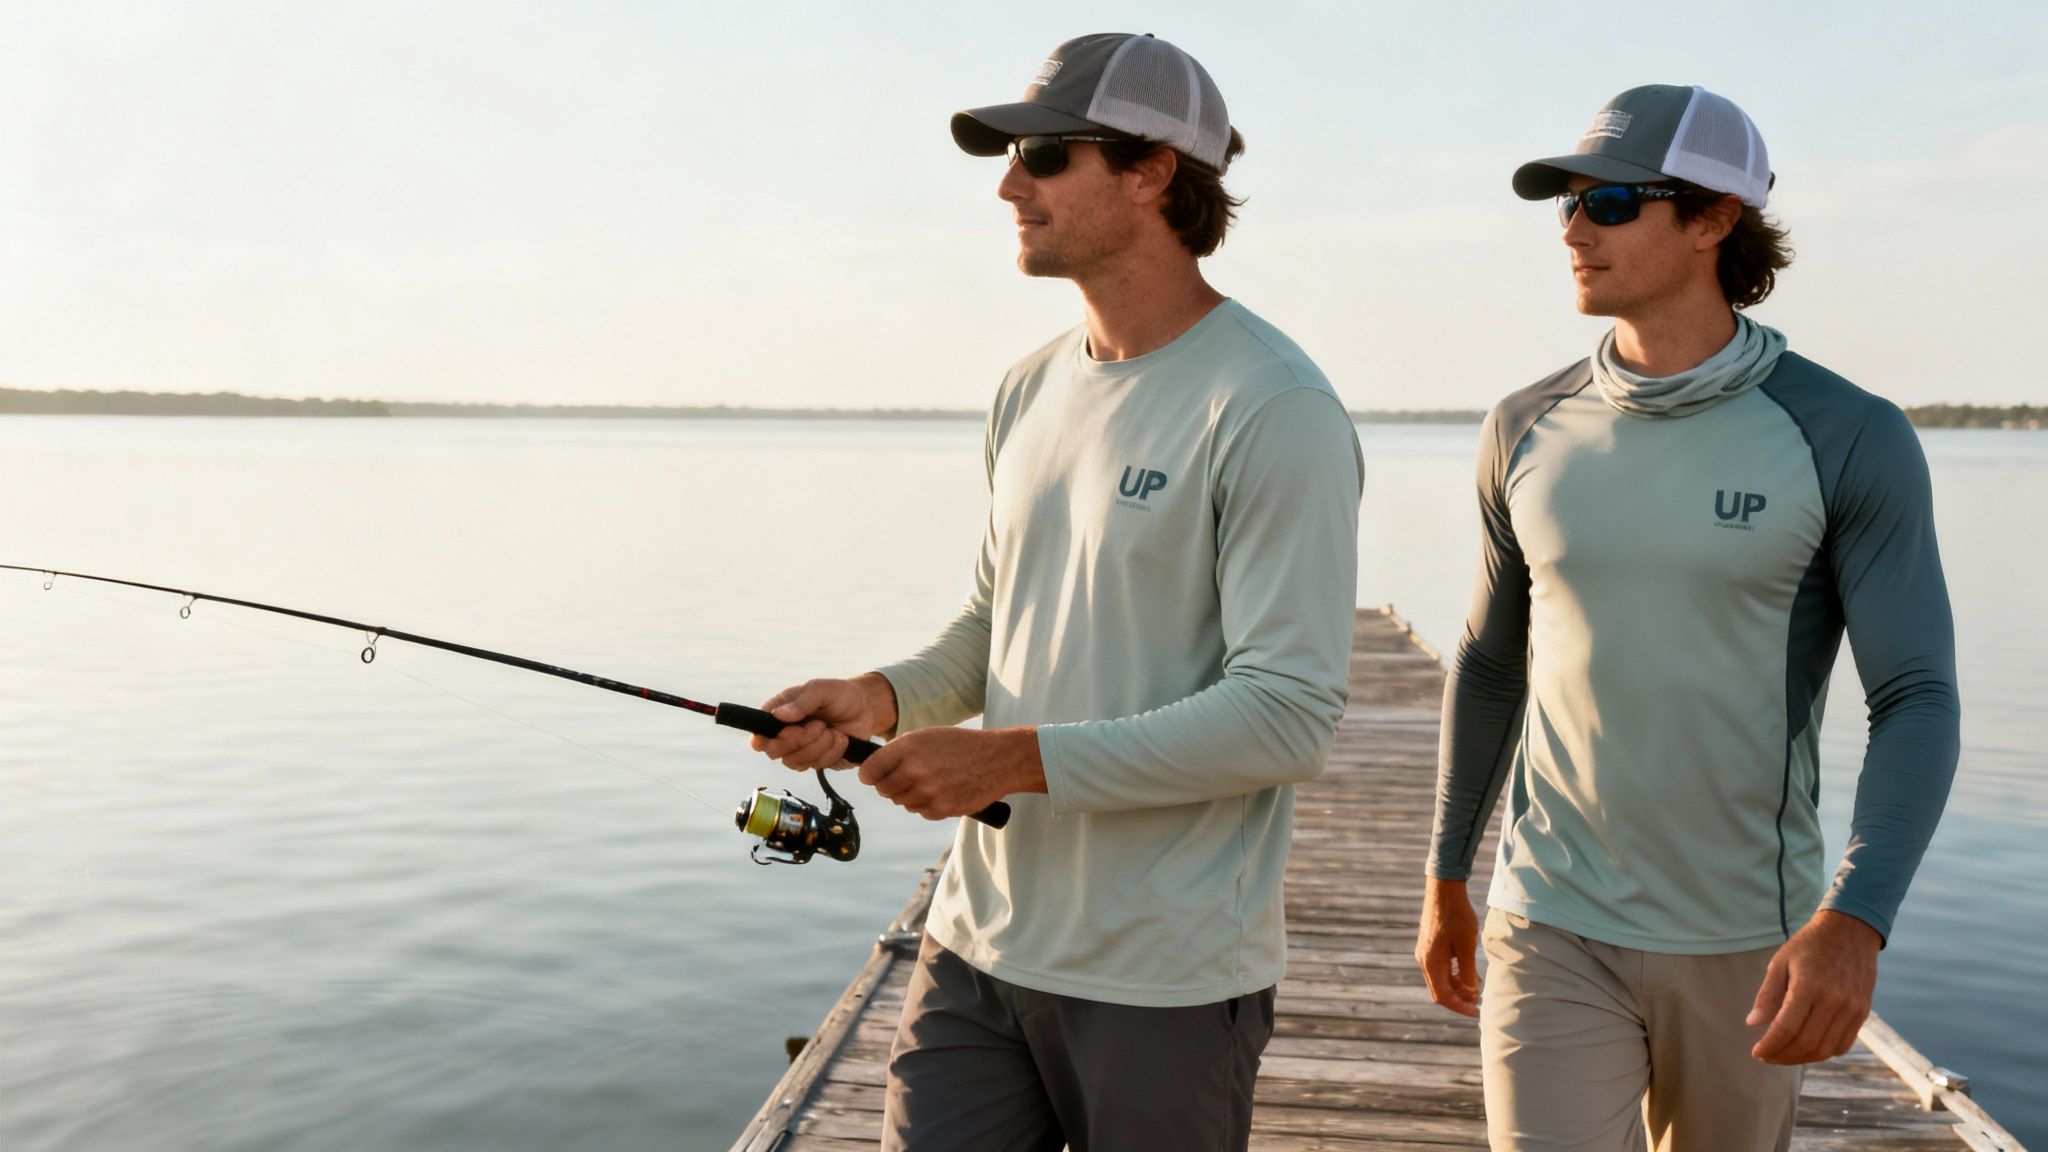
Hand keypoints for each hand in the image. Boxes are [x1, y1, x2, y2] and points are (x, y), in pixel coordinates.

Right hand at [749, 674, 897, 770]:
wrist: (865, 708)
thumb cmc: (839, 694)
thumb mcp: (821, 690)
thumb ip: (801, 702)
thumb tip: (778, 714)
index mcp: (779, 715)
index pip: (759, 735)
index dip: (765, 740)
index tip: (789, 732)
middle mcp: (785, 736)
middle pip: (775, 753)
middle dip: (800, 740)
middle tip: (819, 725)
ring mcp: (801, 751)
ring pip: (797, 762)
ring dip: (819, 746)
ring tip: (832, 730)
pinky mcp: (818, 762)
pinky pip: (818, 766)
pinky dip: (833, 752)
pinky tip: (841, 739)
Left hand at [856, 726, 1044, 819]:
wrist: (998, 760)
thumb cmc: (961, 745)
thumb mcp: (927, 736)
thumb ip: (899, 751)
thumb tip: (873, 770)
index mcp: (909, 747)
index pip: (870, 771)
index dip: (869, 775)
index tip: (872, 776)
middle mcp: (915, 770)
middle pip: (884, 790)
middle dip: (890, 786)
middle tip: (904, 779)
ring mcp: (928, 792)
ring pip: (902, 802)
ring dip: (910, 795)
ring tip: (930, 782)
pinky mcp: (941, 809)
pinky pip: (921, 812)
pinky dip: (927, 805)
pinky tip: (942, 791)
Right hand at [1415, 878, 1481, 1016]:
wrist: (1444, 889)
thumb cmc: (1457, 916)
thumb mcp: (1467, 945)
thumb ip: (1468, 971)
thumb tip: (1471, 993)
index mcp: (1431, 963)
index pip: (1443, 996)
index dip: (1460, 1007)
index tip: (1476, 1012)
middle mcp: (1424, 960)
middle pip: (1439, 990)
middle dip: (1459, 999)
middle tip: (1479, 1001)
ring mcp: (1425, 952)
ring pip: (1440, 979)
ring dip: (1457, 986)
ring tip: (1478, 986)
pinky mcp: (1429, 945)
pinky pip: (1440, 968)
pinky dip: (1454, 974)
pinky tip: (1469, 971)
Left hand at [1747, 909, 1882, 1063]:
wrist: (1850, 930)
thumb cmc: (1810, 945)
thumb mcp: (1780, 962)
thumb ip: (1767, 994)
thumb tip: (1753, 1024)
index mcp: (1809, 986)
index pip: (1786, 1028)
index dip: (1770, 1046)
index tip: (1756, 1052)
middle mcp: (1833, 1000)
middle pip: (1807, 1044)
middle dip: (1783, 1056)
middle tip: (1768, 1055)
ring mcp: (1852, 1008)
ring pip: (1826, 1049)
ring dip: (1802, 1058)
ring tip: (1784, 1054)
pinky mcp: (1863, 1012)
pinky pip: (1843, 1044)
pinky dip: (1824, 1052)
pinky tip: (1808, 1047)